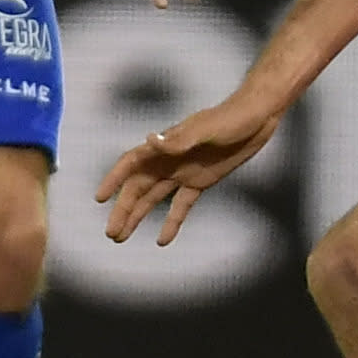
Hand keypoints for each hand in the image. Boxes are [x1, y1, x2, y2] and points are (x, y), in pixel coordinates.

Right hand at [97, 83, 283, 244]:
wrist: (257, 117)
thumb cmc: (231, 117)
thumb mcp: (206, 129)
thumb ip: (180, 139)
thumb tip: (149, 141)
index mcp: (166, 145)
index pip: (132, 163)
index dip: (114, 179)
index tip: (100, 199)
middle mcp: (169, 160)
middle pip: (139, 187)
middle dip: (124, 209)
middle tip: (112, 233)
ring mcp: (184, 171)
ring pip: (153, 198)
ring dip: (138, 216)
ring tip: (123, 237)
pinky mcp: (201, 181)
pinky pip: (181, 205)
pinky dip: (171, 222)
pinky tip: (162, 240)